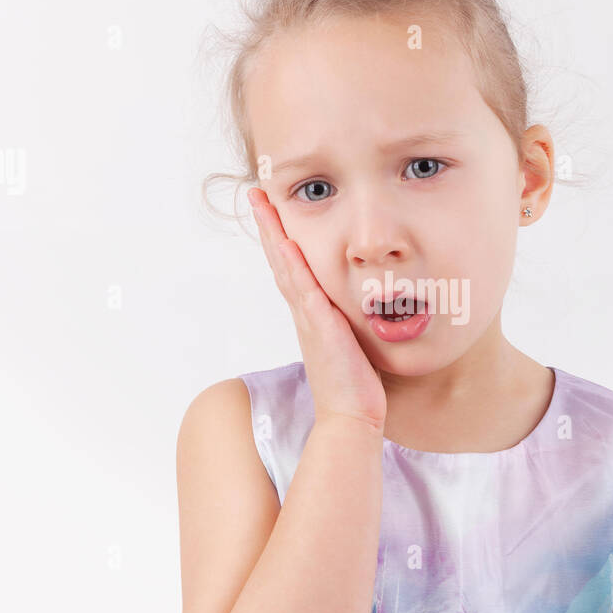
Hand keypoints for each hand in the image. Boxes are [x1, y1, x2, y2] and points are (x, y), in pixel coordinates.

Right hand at [247, 188, 387, 432]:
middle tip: (256, 194)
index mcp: (311, 316)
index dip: (279, 238)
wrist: (351, 417)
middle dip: (268, 226)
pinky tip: (284, 241)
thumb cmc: (355, 387)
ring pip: (286, 267)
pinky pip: (303, 288)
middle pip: (280, 260)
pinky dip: (291, 263)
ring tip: (262, 203)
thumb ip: (347, 324)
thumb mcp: (350, 345)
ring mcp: (309, 318)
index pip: (291, 268)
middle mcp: (304, 313)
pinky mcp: (320, 327)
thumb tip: (355, 312)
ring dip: (272, 233)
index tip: (272, 211)